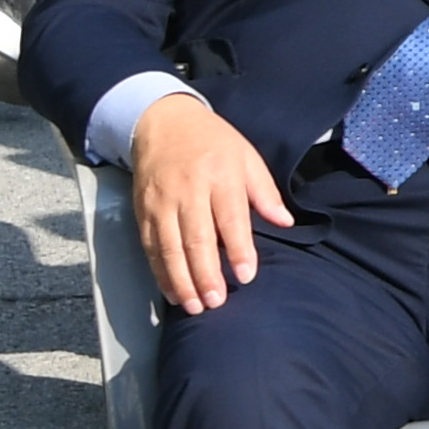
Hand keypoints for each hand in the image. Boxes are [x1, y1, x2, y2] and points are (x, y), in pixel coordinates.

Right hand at [127, 95, 295, 313]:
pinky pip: (150, 247)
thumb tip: (286, 222)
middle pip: (196, 238)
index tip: (246, 276)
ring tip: (195, 306)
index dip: (239, 250)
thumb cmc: (213, 142)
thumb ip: (265, 192)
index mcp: (220, 176)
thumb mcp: (247, 157)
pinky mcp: (142, 211)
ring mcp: (161, 202)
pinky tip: (172, 291)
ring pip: (169, 248)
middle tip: (217, 302)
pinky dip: (160, 273)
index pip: (231, 219)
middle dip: (206, 274)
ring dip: (181, 281)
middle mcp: (188, 191)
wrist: (163, 122)